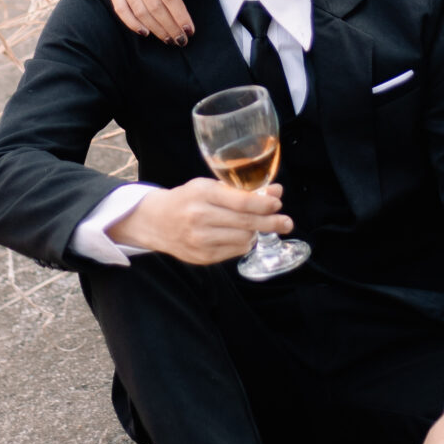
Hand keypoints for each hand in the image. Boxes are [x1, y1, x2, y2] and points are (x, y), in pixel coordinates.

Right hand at [94, 0, 203, 42]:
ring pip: (138, 10)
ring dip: (155, 28)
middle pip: (154, 6)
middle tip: (182, 39)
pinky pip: (119, 7)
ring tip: (169, 39)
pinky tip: (145, 32)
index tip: (190, 29)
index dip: (180, 15)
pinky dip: (131, 23)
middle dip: (170, 27)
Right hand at [118, 178, 292, 265]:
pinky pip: (234, 251)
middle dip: (271, 222)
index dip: (265, 203)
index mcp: (202, 194)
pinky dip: (243, 243)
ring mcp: (200, 240)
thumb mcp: (209, 186)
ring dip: (255, 233)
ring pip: (243, 239)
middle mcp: (200, 217)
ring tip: (257, 226)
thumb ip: (241, 190)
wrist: (156, 222)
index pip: (242, 201)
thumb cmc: (187, 199)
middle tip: (287, 222)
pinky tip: (241, 236)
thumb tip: (276, 192)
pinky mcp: (202, 257)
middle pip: (246, 222)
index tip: (278, 203)